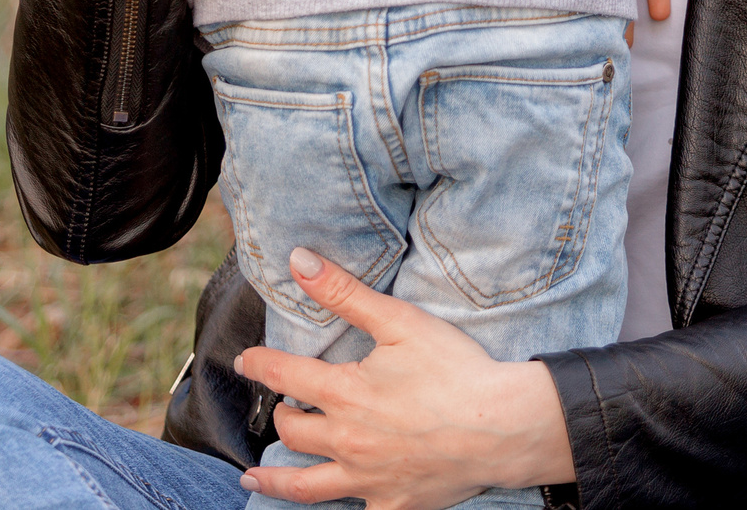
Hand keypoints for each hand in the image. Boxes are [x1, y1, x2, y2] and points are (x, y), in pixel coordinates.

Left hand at [234, 248, 575, 509]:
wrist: (501, 427)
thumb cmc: (455, 370)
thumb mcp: (399, 320)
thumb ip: (344, 292)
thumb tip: (299, 261)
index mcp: (344, 394)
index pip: (284, 376)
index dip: (259, 365)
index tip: (246, 361)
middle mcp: (346, 441)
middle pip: (292, 430)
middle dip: (281, 414)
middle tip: (282, 406)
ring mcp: (367, 478)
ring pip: (304, 485)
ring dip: (274, 478)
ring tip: (254, 476)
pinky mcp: (392, 503)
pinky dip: (337, 506)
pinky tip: (333, 503)